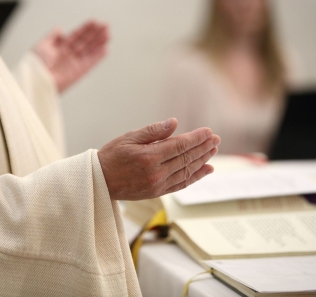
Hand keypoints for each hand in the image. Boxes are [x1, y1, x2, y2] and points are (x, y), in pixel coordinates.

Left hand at [33, 21, 108, 93]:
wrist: (36, 79)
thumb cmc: (35, 64)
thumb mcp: (42, 45)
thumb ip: (52, 36)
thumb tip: (61, 28)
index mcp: (60, 48)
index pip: (76, 36)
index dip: (85, 29)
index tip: (94, 21)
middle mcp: (69, 55)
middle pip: (85, 42)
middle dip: (96, 34)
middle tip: (106, 25)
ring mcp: (74, 63)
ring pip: (90, 51)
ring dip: (99, 43)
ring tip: (108, 34)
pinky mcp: (79, 72)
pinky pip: (91, 62)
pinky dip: (98, 56)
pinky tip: (106, 49)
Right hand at [98, 118, 220, 200]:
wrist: (99, 181)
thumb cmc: (111, 156)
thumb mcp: (129, 138)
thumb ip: (153, 131)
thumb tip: (174, 123)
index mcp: (149, 157)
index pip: (179, 146)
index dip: (196, 138)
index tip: (208, 132)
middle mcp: (156, 173)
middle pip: (186, 158)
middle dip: (203, 148)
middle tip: (216, 139)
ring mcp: (158, 185)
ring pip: (186, 171)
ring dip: (202, 161)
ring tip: (214, 151)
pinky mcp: (157, 192)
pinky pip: (181, 184)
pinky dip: (195, 177)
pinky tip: (206, 169)